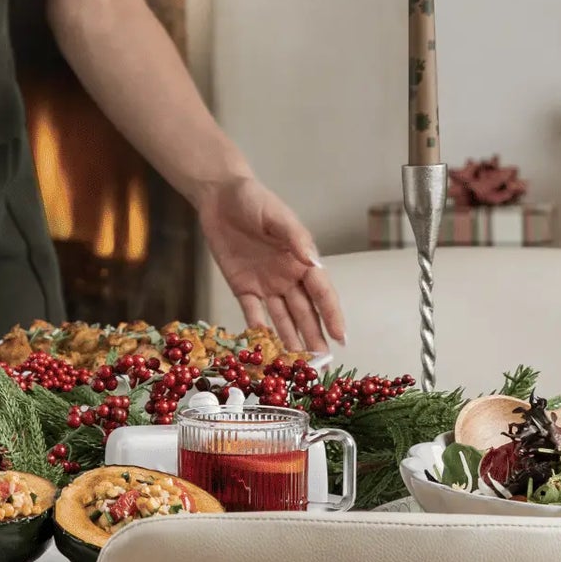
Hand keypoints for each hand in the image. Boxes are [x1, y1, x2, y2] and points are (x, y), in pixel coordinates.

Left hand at [200, 174, 341, 351]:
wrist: (219, 196)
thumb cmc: (252, 199)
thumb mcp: (275, 215)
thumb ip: (294, 237)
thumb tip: (314, 261)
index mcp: (301, 259)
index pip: (321, 292)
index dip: (332, 315)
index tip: (341, 337)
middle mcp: (287, 276)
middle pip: (305, 312)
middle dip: (315, 336)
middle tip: (322, 363)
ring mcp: (265, 284)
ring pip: (282, 318)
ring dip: (291, 340)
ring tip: (300, 365)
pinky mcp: (242, 286)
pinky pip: (252, 312)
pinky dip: (259, 330)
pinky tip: (267, 349)